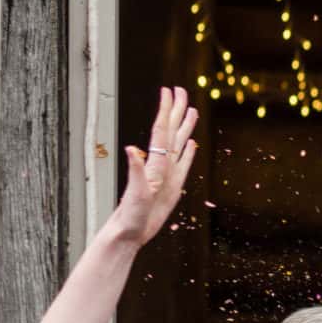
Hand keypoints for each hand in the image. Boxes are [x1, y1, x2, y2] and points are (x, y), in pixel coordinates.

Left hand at [102, 86, 199, 248]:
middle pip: (171, 132)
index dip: (165, 111)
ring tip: (191, 110)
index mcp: (154, 164)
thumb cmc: (130, 215)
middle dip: (176, 111)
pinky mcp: (172, 185)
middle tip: (181, 91)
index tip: (168, 92)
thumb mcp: (134, 194)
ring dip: (184, 127)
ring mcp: (167, 174)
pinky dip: (189, 152)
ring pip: (179, 144)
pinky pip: (184, 164)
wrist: (129, 232)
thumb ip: (135, 171)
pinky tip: (191, 144)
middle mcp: (160, 165)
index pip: (161, 131)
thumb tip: (130, 149)